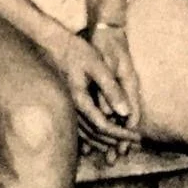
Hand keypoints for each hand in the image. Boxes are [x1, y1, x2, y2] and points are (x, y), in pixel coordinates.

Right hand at [41, 26, 137, 151]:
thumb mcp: (97, 66)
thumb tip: (125, 113)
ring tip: (121, 144)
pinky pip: (79, 128)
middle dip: (115, 141)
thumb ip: (111, 89)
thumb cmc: (75, 51)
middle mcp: (72, 108)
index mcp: (80, 101)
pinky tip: (100, 138)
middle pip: (94, 134)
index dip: (121, 134)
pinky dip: (92, 136)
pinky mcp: (66, 104)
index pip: (103, 126)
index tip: (135, 137)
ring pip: (86, 134)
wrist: (51, 43)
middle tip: (133, 143)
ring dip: (104, 141)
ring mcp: (67, 108)